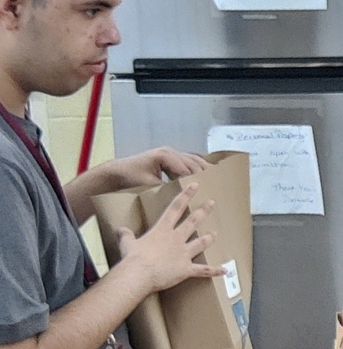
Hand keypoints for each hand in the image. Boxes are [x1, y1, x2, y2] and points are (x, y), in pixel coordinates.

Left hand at [92, 147, 207, 191]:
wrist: (117, 172)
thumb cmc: (131, 178)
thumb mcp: (149, 184)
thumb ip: (168, 188)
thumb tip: (184, 196)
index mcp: (166, 156)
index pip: (188, 168)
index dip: (199, 180)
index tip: (209, 190)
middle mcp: (170, 151)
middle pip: (194, 162)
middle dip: (206, 173)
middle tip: (219, 186)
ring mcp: (170, 153)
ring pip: (193, 160)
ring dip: (204, 169)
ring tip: (217, 181)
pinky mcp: (169, 157)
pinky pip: (188, 160)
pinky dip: (197, 167)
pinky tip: (205, 176)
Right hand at [114, 187, 218, 293]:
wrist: (138, 274)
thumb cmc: (132, 258)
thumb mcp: (126, 243)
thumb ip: (126, 234)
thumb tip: (121, 229)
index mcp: (162, 230)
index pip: (175, 207)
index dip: (186, 195)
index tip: (196, 186)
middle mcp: (175, 239)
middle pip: (192, 222)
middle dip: (203, 211)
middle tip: (212, 203)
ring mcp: (183, 253)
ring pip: (200, 243)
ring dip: (208, 239)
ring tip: (215, 234)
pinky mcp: (186, 269)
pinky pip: (203, 270)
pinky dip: (214, 271)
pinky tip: (224, 270)